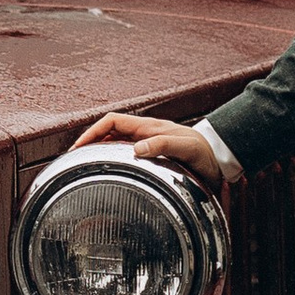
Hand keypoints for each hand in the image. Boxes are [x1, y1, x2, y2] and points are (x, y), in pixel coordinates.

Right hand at [72, 112, 223, 188]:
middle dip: (89, 143)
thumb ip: (162, 145)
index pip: (112, 122)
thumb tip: (136, 149)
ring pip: (115, 144)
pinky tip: (109, 173)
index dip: (92, 132)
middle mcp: (145, 134)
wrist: (219, 158)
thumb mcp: (185, 147)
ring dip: (99, 151)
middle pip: (108, 132)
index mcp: (148, 127)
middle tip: (75, 160)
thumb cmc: (204, 152)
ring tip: (86, 166)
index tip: (79, 147)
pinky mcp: (152, 156)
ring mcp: (147, 145)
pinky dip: (113, 160)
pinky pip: (126, 155)